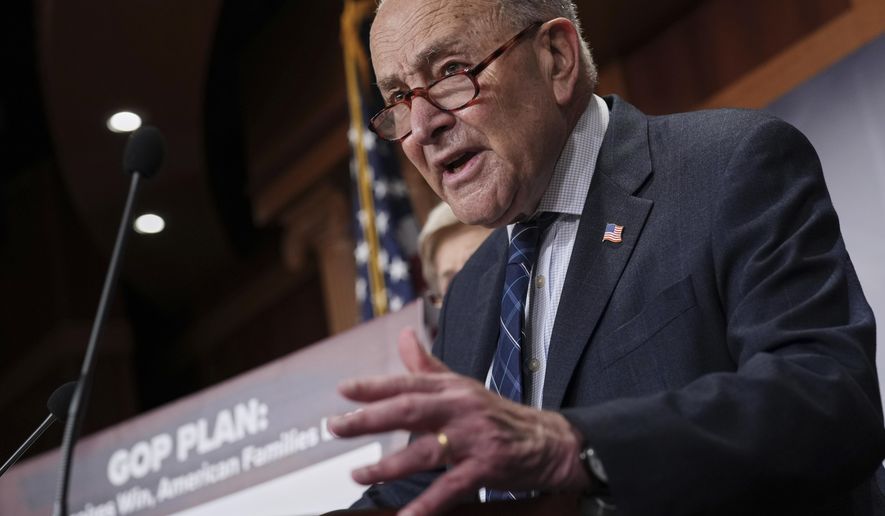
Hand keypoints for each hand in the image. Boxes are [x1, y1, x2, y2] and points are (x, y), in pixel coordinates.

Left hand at [328, 328, 591, 515]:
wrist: (549, 441)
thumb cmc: (498, 414)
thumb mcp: (463, 385)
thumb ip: (427, 365)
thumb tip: (404, 335)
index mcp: (452, 388)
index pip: (407, 382)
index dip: (374, 386)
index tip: (343, 390)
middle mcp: (460, 408)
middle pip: (409, 410)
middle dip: (369, 419)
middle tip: (336, 427)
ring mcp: (473, 438)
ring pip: (424, 451)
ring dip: (387, 466)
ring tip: (358, 475)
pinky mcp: (485, 467)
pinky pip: (450, 488)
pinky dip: (426, 505)